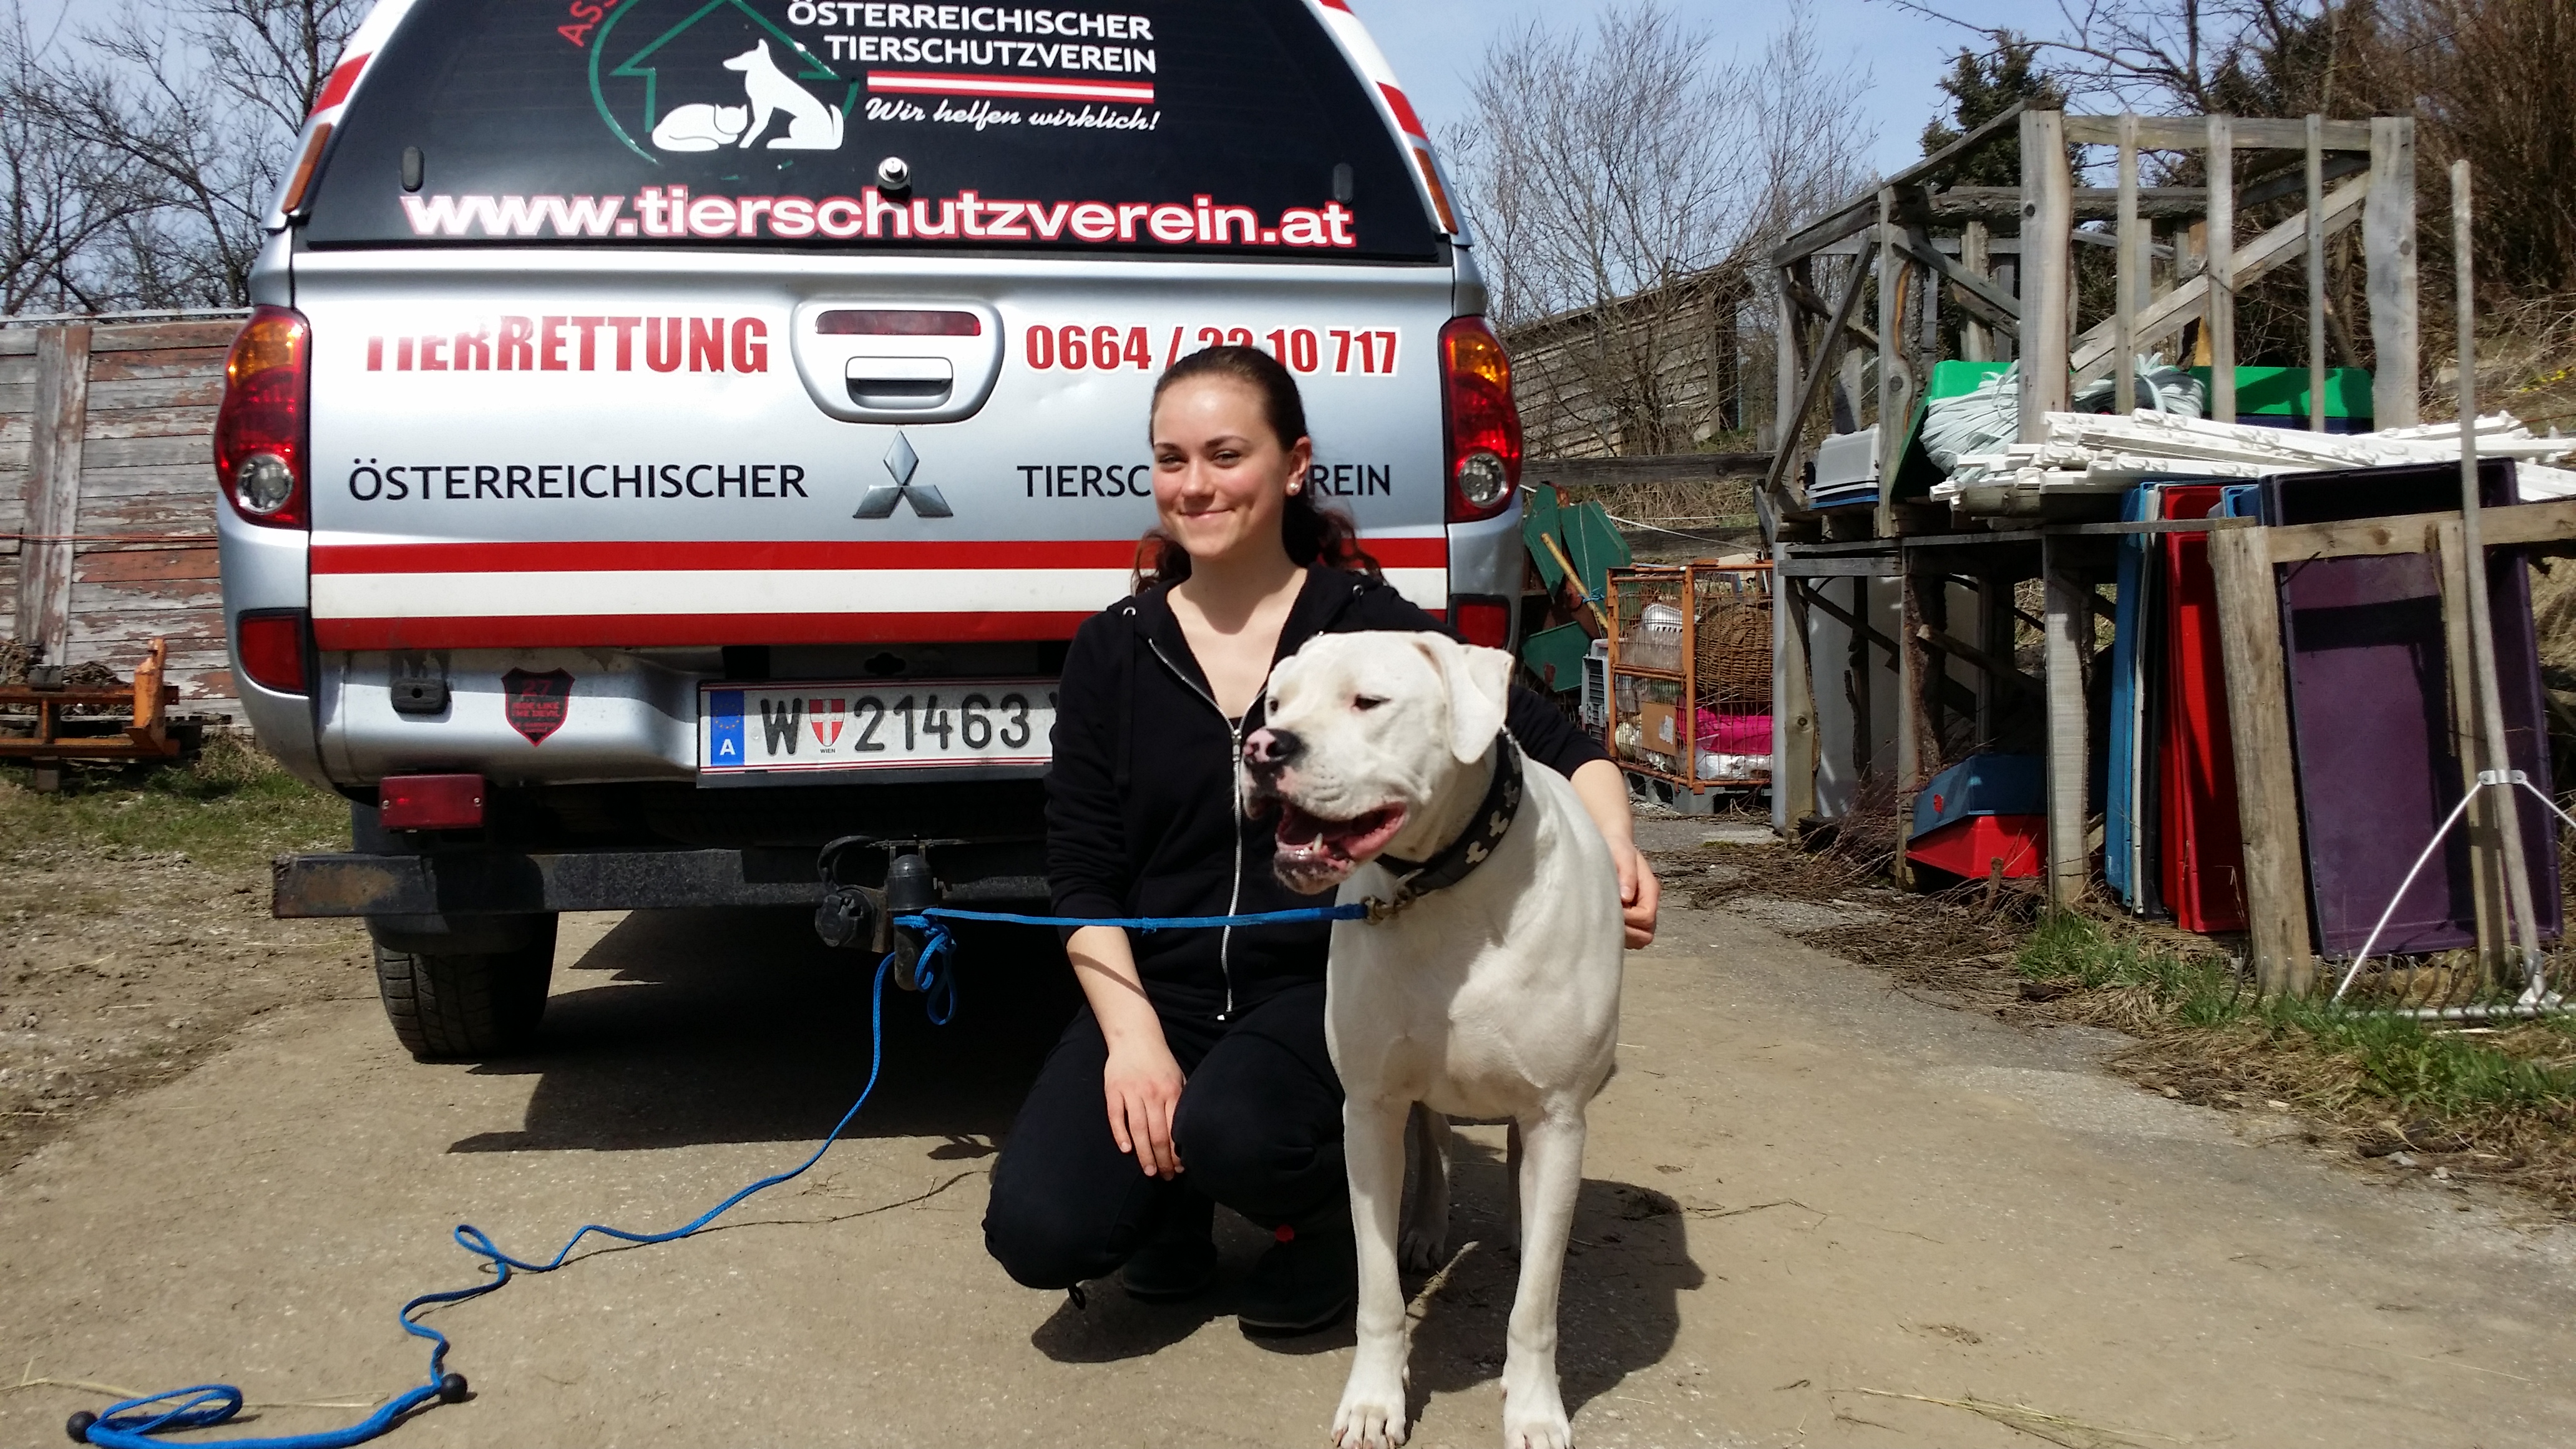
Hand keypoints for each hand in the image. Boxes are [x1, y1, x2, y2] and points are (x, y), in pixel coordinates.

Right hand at [1103, 1036, 1186, 1178]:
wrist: (1134, 1036)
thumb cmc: (1159, 1060)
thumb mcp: (1178, 1077)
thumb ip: (1181, 1101)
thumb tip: (1188, 1131)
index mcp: (1171, 1091)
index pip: (1175, 1129)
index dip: (1178, 1152)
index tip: (1181, 1168)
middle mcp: (1152, 1093)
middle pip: (1157, 1134)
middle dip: (1163, 1160)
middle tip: (1165, 1176)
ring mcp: (1131, 1092)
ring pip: (1138, 1130)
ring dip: (1144, 1154)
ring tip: (1149, 1171)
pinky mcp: (1113, 1090)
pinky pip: (1116, 1116)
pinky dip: (1120, 1134)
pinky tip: (1126, 1150)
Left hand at [1611, 840, 1659, 949]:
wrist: (1612, 844)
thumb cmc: (1617, 848)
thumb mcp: (1622, 855)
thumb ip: (1627, 874)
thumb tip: (1625, 898)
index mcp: (1650, 891)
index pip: (1646, 917)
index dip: (1630, 918)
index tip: (1612, 908)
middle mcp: (1646, 905)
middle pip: (1645, 934)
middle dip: (1626, 931)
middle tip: (1604, 920)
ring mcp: (1638, 913)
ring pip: (1637, 940)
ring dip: (1621, 935)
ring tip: (1602, 921)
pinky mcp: (1627, 918)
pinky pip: (1626, 938)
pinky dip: (1615, 935)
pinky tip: (1601, 922)